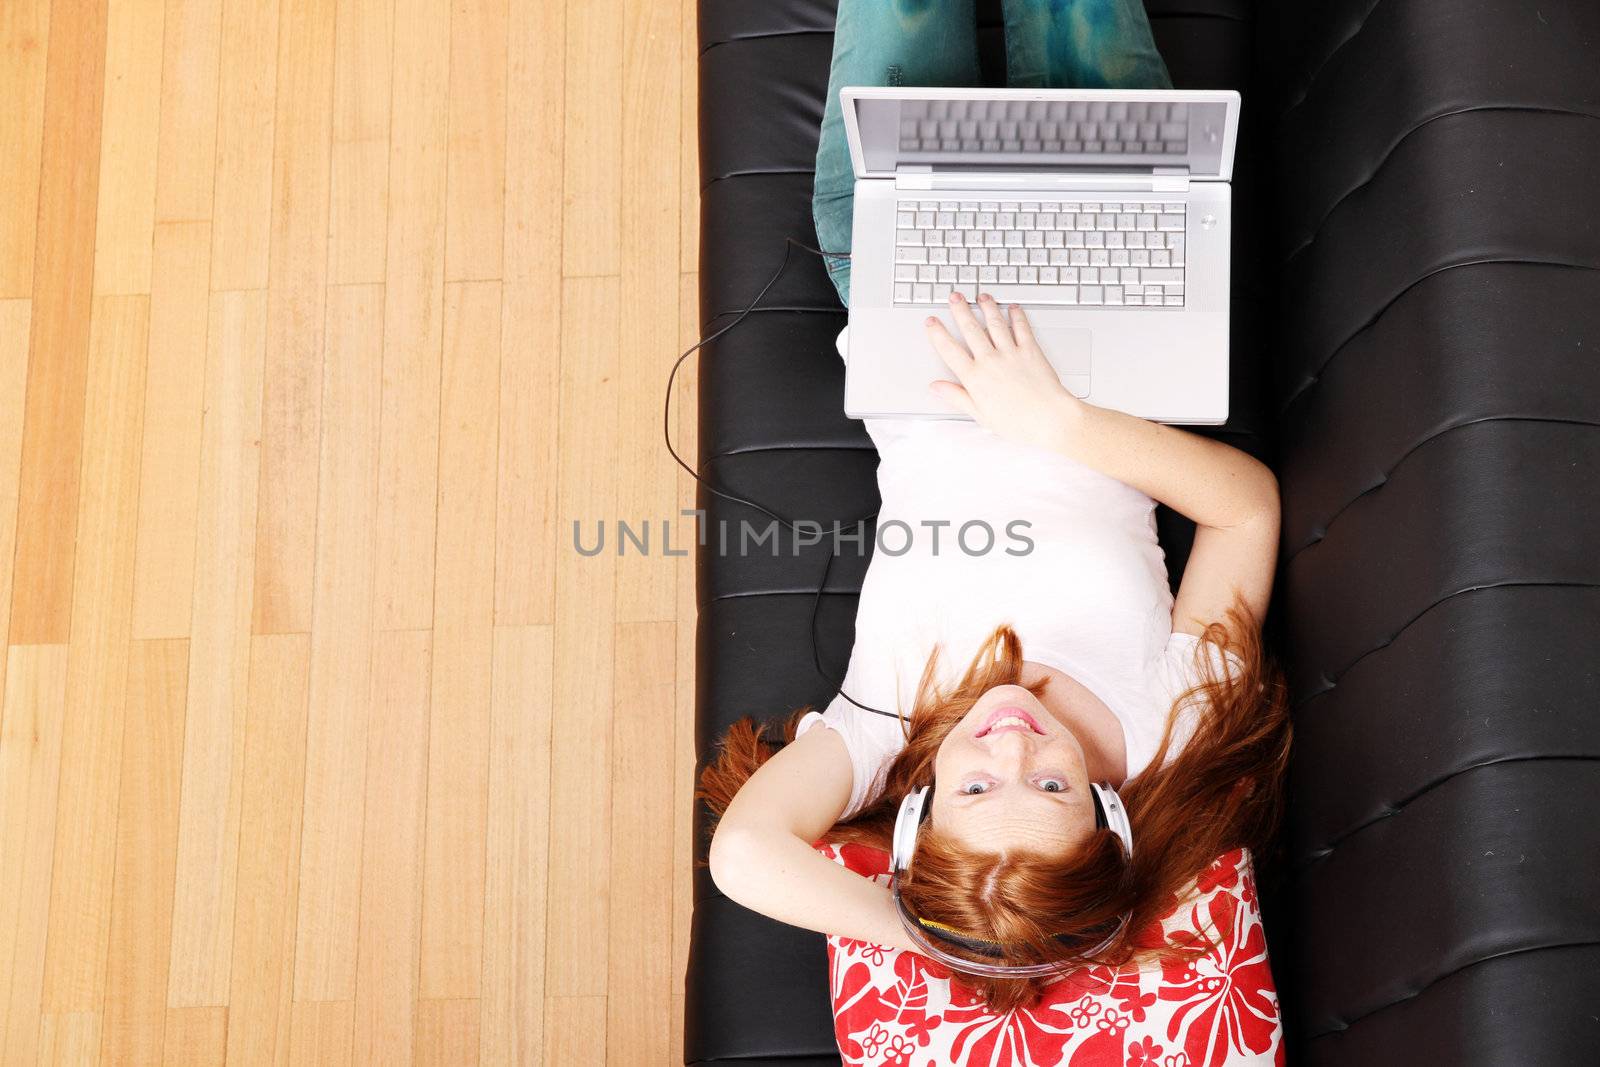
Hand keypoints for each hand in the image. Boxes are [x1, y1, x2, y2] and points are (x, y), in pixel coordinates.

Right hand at [923, 292, 1083, 451]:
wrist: (1048, 418)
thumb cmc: (1017, 422)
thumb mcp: (980, 414)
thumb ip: (957, 397)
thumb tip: (937, 387)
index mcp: (975, 377)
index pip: (950, 350)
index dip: (938, 334)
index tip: (932, 322)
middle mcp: (991, 361)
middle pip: (971, 329)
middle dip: (960, 310)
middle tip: (954, 297)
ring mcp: (1011, 353)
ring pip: (995, 323)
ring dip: (987, 307)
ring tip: (981, 296)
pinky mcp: (1030, 351)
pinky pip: (1021, 328)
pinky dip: (1017, 316)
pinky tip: (1013, 308)